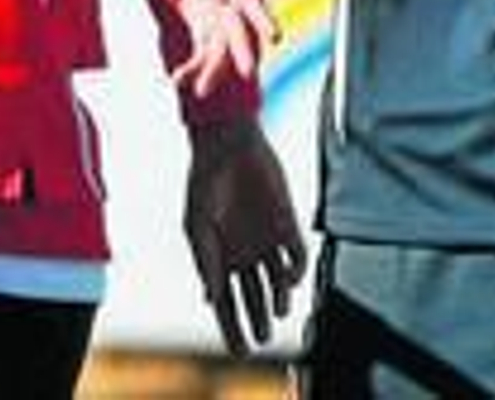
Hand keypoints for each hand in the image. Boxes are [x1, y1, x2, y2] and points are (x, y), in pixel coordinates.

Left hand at [159, 0, 280, 99]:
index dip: (263, 18)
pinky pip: (201, 55)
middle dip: (244, 52)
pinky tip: (177, 80)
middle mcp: (230, 6)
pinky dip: (192, 69)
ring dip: (213, 72)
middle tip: (248, 74)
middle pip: (240, 32)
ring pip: (221, 51)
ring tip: (200, 91)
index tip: (276, 37)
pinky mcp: (204, 33)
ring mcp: (218, 21)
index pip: (251, 1)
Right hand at [184, 116, 306, 355]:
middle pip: (255, 297)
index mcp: (221, 255)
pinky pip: (297, 256)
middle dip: (258, 321)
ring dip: (279, 300)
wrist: (227, 144)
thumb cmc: (205, 182)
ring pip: (279, 283)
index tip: (238, 351)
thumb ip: (206, 262)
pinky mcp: (288, 222)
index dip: (232, 327)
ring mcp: (268, 239)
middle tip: (260, 340)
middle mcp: (246, 252)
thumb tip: (212, 300)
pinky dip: (295, 272)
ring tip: (276, 311)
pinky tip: (288, 278)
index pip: (228, 301)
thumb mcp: (197, 225)